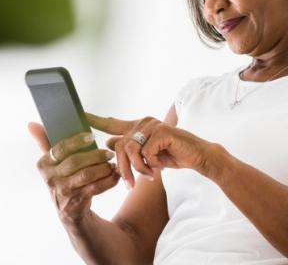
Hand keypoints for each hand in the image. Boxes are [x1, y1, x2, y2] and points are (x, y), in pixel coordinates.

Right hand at [28, 122, 119, 224]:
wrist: (69, 210)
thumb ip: (45, 142)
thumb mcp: (53, 162)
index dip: (76, 141)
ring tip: (112, 163)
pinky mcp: (76, 202)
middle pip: (75, 162)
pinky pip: (95, 188)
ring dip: (103, 167)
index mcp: (44, 164)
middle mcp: (51, 179)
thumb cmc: (64, 178)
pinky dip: (108, 180)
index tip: (91, 135)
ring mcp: (63, 191)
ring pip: (87, 175)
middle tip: (108, 153)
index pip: (60, 149)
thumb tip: (32, 124)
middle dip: (95, 155)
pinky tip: (115, 174)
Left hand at [85, 113, 212, 187]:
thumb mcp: (147, 155)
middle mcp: (144, 122)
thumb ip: (130, 149)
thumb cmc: (172, 155)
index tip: (80, 115)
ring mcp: (153, 125)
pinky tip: (160, 166)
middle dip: (122, 168)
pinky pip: (146, 153)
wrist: (196, 156)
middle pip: (119, 145)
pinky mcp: (161, 132)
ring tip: (147, 176)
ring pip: (131, 150)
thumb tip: (107, 143)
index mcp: (139, 126)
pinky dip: (151, 164)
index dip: (96, 120)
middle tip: (129, 184)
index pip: (113, 123)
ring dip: (137, 168)